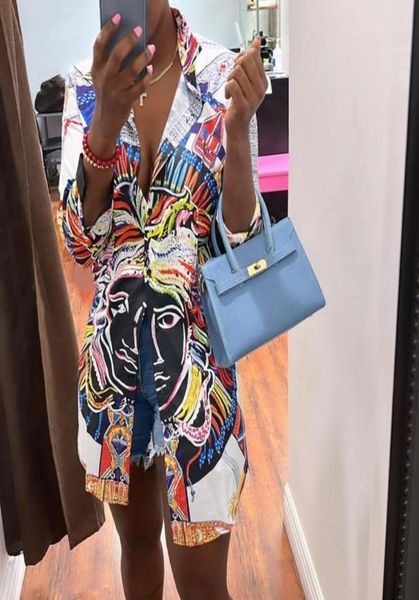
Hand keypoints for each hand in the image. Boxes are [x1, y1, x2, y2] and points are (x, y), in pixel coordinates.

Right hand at [89, 14, 154, 153]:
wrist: (105, 121)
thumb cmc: (105, 94)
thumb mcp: (101, 78)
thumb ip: (108, 62)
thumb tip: (126, 43)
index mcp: (96, 68)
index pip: (99, 45)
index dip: (108, 30)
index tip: (117, 18)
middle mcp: (105, 77)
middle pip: (117, 54)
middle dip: (129, 40)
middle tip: (138, 30)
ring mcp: (117, 89)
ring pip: (133, 69)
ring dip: (144, 57)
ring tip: (151, 48)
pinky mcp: (127, 99)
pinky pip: (141, 85)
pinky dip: (147, 76)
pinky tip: (150, 68)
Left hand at [225, 37, 267, 137]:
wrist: (238, 126)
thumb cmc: (241, 102)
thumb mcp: (249, 81)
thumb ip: (252, 61)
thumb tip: (256, 41)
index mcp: (263, 80)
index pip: (253, 56)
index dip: (241, 57)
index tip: (237, 67)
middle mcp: (260, 88)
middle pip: (245, 61)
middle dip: (235, 66)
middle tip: (233, 77)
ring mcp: (253, 97)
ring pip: (236, 73)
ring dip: (229, 79)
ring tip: (230, 89)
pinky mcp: (243, 105)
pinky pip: (232, 85)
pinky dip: (226, 89)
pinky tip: (228, 96)